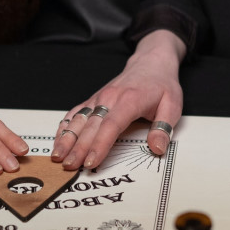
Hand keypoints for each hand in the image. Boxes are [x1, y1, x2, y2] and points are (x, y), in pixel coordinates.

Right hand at [51, 30, 184, 169]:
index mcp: (130, 100)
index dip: (99, 145)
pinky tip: (57, 141)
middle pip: (90, 126)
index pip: (111, 125)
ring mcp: (98, 98)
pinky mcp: (93, 100)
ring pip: (78, 120)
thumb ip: (164, 128)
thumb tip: (156, 148)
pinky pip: (74, 113)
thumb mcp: (173, 105)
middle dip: (78, 148)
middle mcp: (109, 98)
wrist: (150, 63)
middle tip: (69, 167)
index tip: (91, 162)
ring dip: (66, 139)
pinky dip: (64, 127)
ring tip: (57, 157)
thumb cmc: (161, 85)